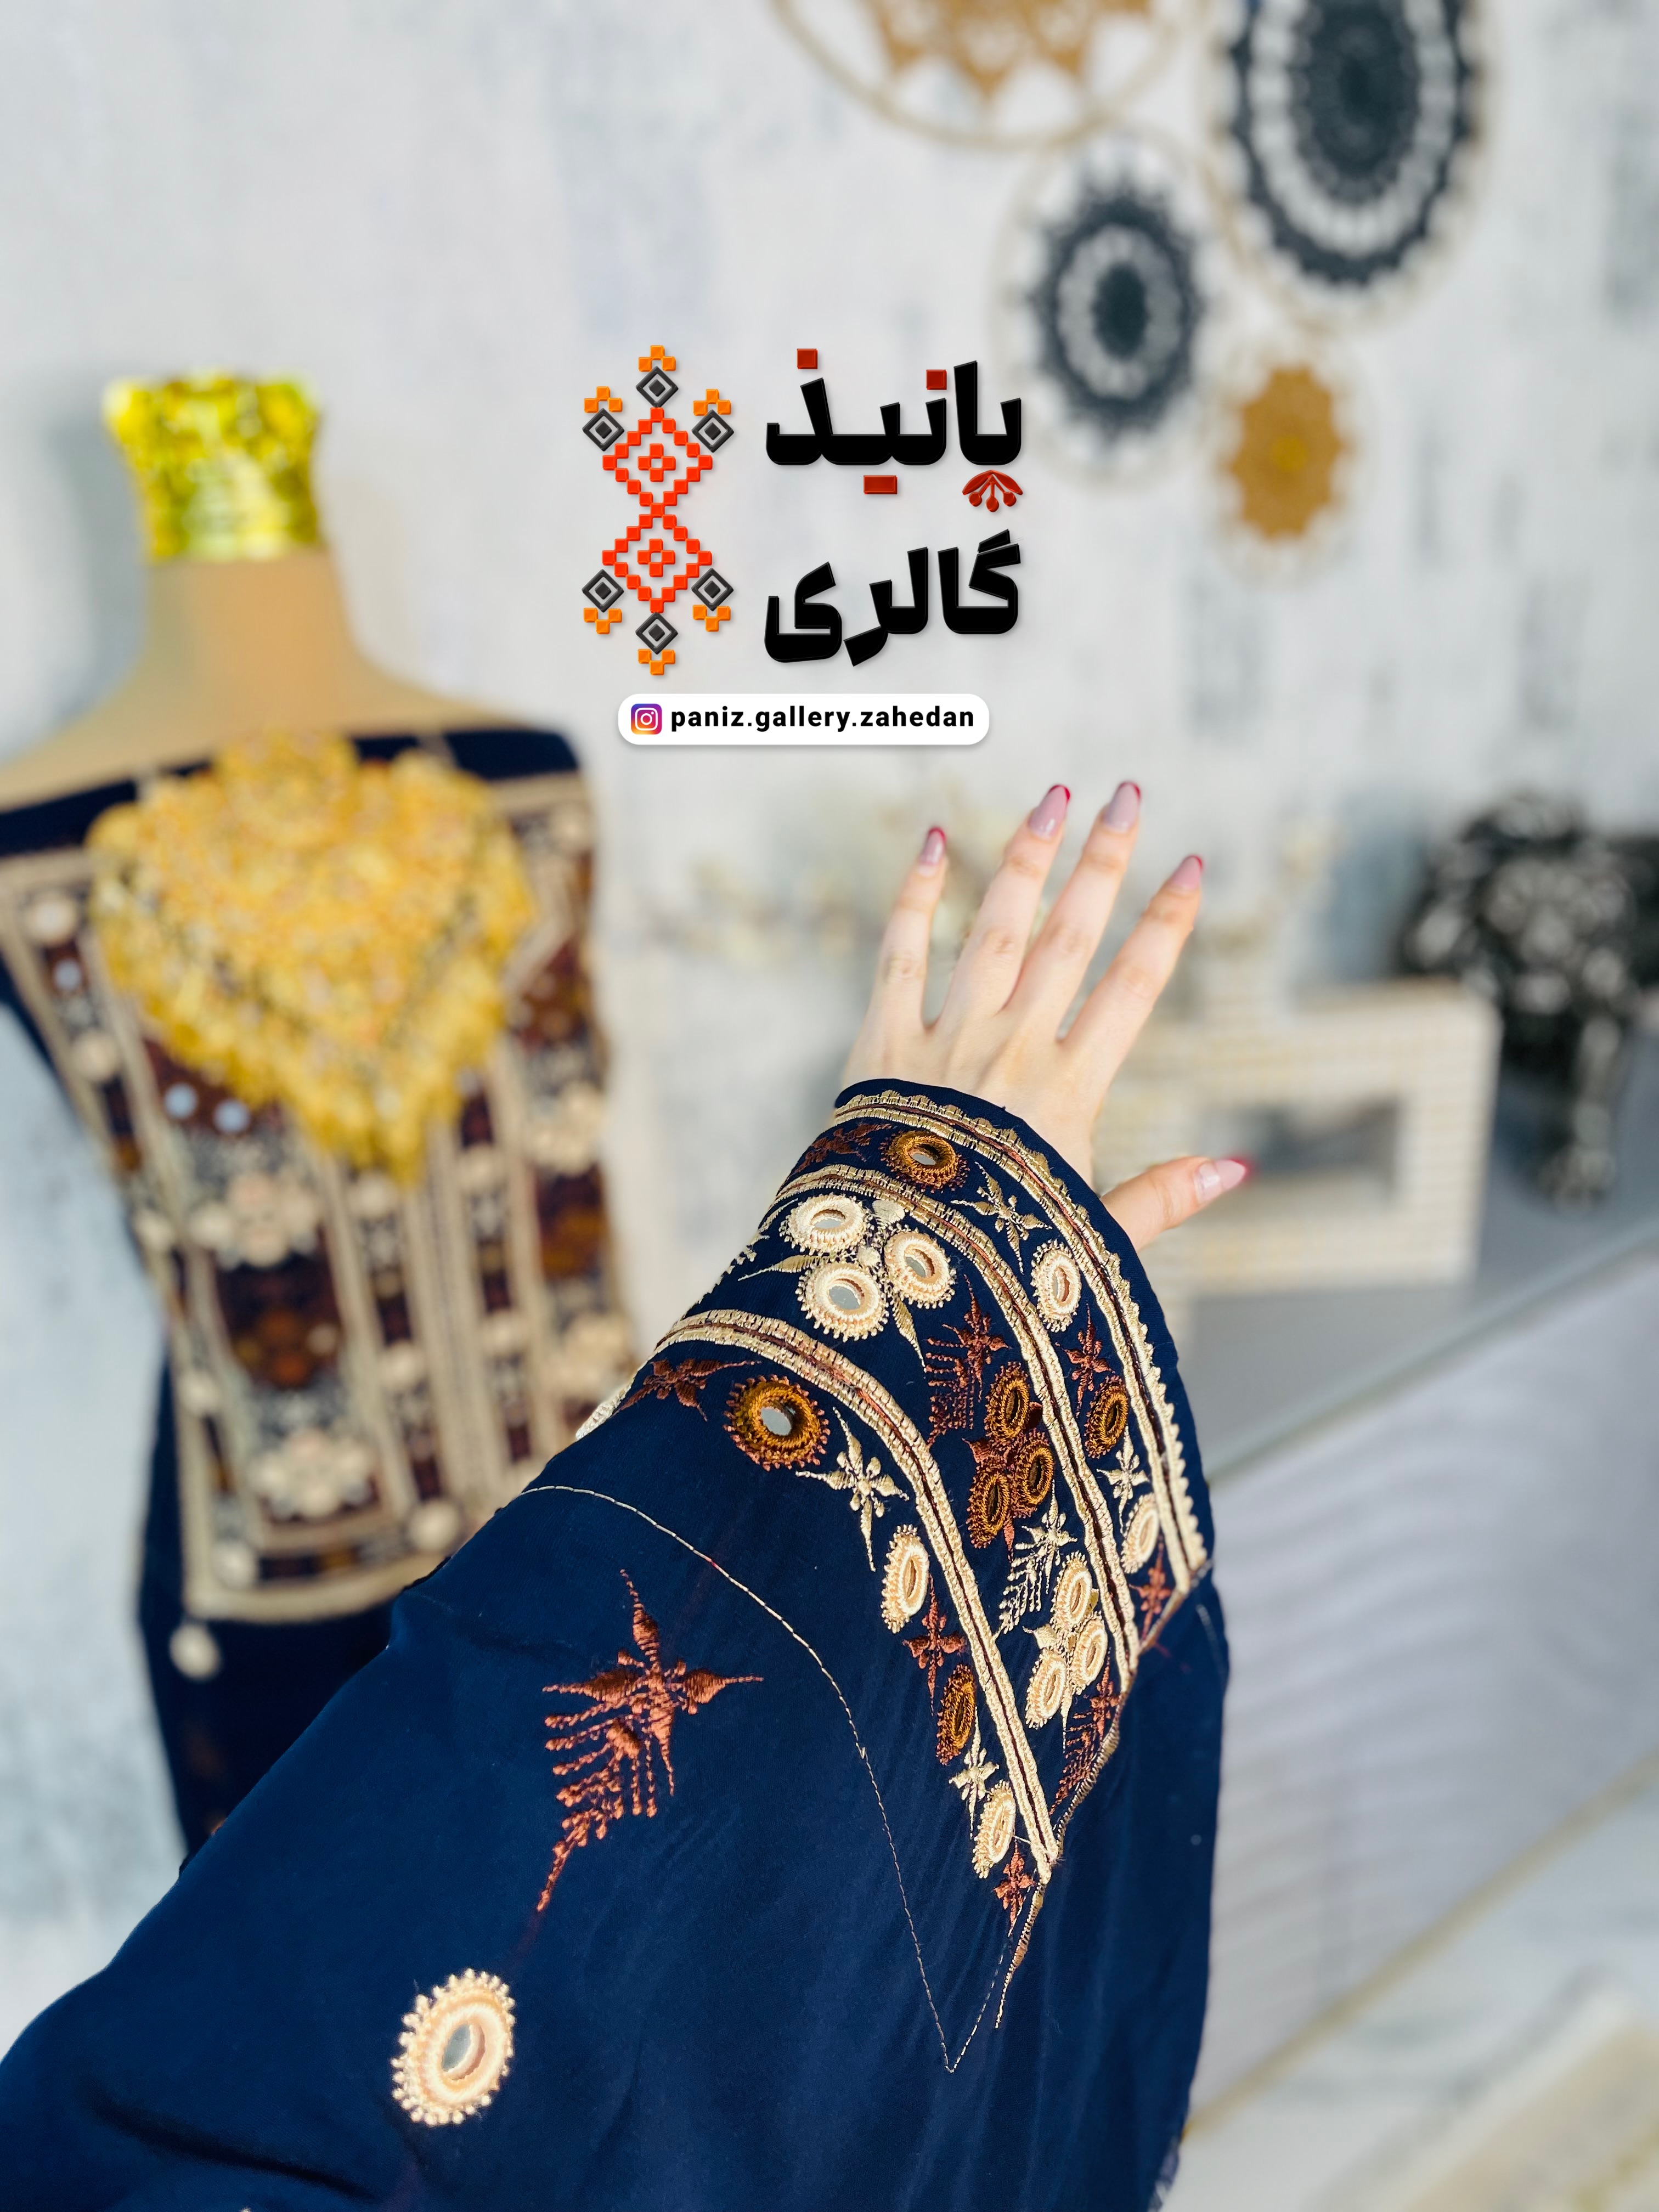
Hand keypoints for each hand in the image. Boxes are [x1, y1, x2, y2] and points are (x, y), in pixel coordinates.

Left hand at [841, 782, 1247, 1250]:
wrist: (893, 1277)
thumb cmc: (997, 1265)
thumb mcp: (1095, 1238)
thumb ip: (1163, 1198)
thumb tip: (1236, 1167)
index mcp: (1068, 1091)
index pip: (1132, 987)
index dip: (1167, 924)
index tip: (1193, 866)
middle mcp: (1011, 1049)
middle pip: (1069, 937)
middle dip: (1103, 862)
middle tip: (1127, 795)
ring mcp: (945, 1040)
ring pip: (993, 929)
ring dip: (1026, 859)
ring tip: (1053, 800)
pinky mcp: (881, 1045)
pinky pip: (900, 955)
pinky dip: (916, 896)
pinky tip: (937, 841)